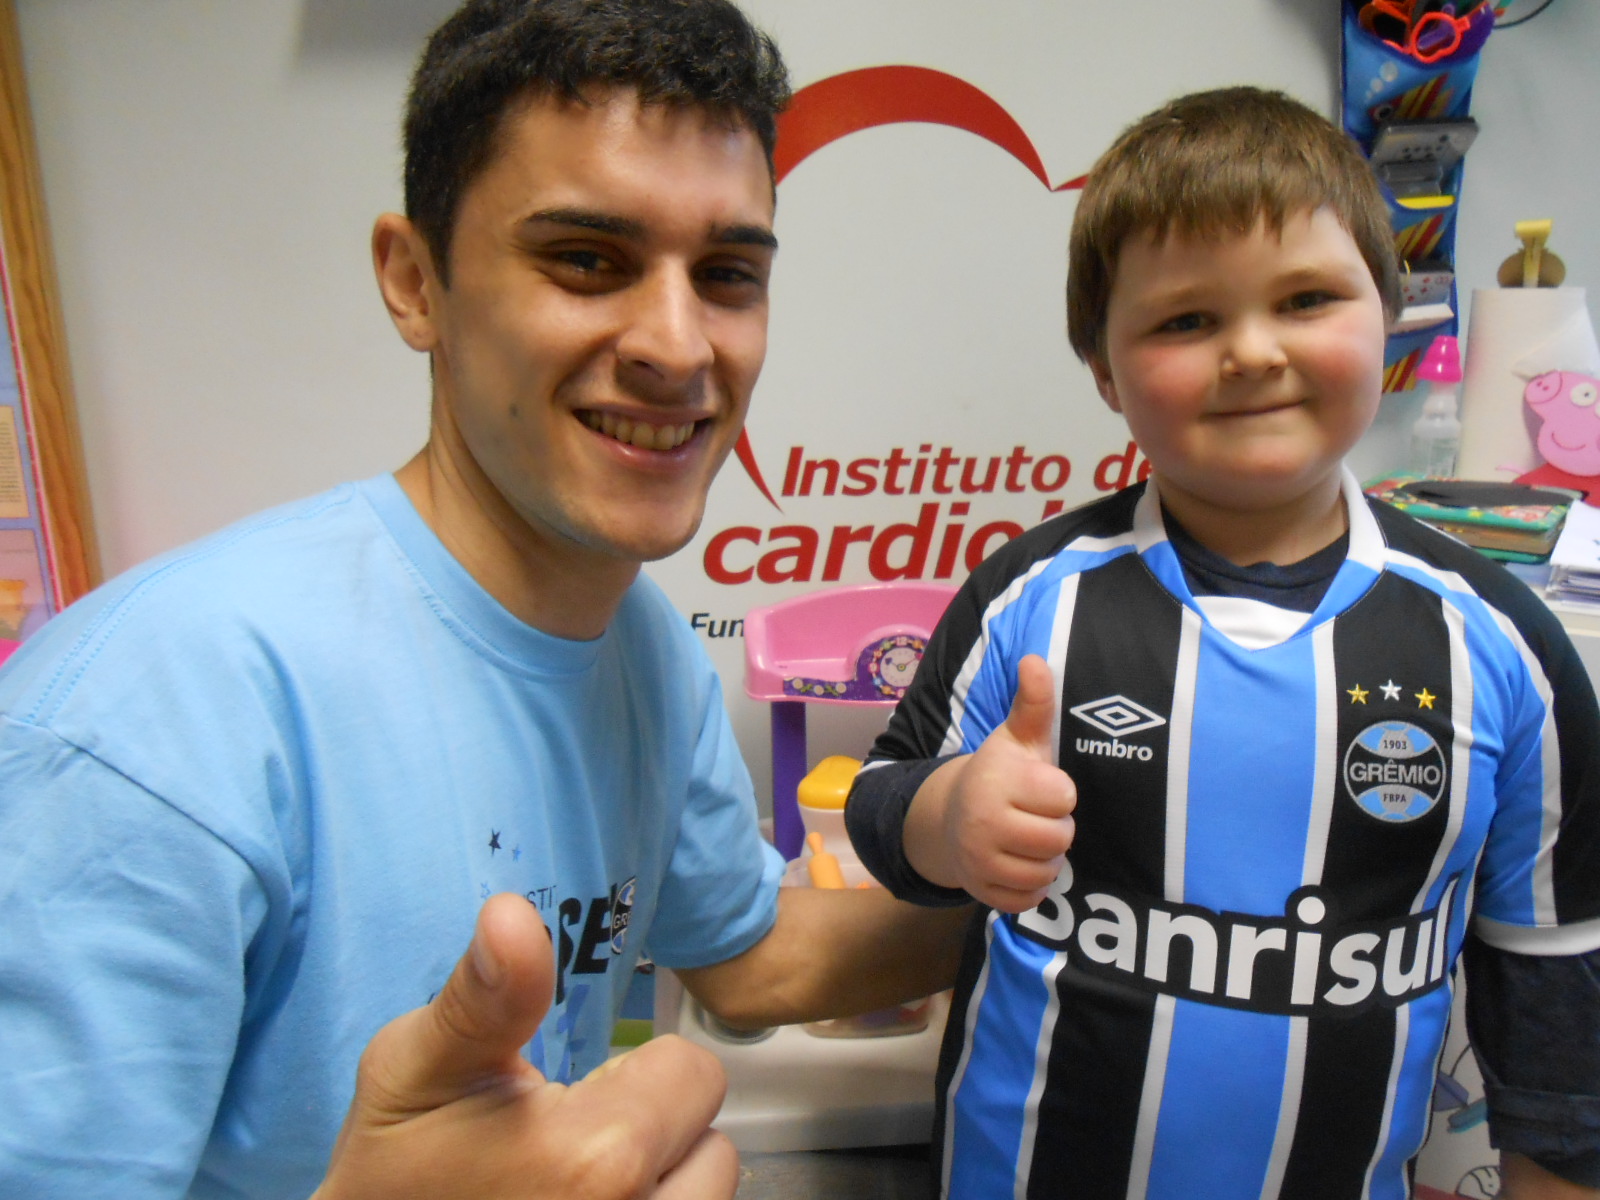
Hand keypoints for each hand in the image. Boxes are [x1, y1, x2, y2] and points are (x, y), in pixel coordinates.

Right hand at [314, 893, 737, 1199]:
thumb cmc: (394, 1165)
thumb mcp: (415, 1066)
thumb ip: (484, 994)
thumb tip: (511, 914)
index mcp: (599, 1153)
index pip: (690, 1069)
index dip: (635, 1071)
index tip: (575, 1092)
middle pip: (710, 1135)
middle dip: (655, 1126)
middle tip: (574, 1140)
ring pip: (707, 1188)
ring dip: (663, 1178)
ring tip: (583, 1178)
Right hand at [909, 654, 1075, 911]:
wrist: (950, 816)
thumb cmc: (1000, 774)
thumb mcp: (1017, 736)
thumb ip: (1034, 702)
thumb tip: (1035, 659)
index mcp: (995, 781)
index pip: (1064, 797)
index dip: (1059, 792)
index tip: (1040, 785)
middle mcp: (981, 822)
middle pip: (1059, 839)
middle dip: (1056, 828)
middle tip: (1035, 815)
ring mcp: (978, 861)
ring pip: (1046, 872)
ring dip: (1045, 858)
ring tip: (1027, 838)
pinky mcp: (980, 892)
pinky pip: (1029, 900)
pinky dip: (1031, 887)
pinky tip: (1018, 862)